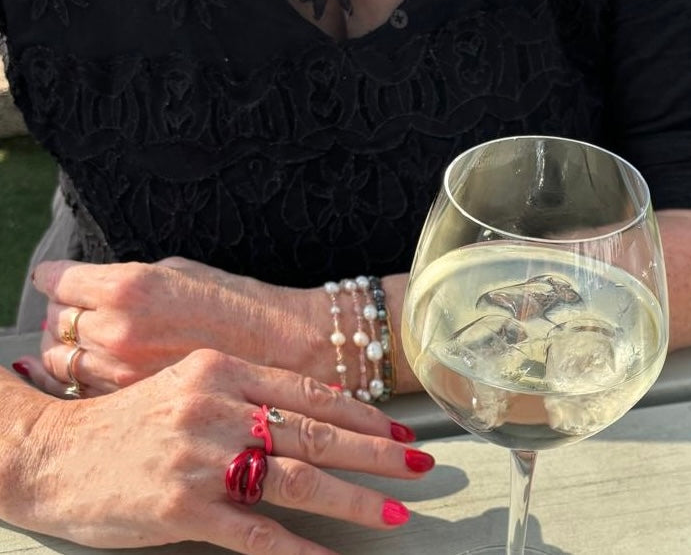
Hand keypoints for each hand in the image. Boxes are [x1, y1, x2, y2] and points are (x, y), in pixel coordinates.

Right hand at [4, 351, 431, 554]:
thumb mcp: (188, 383)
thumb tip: (308, 412)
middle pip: (315, 432)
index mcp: (224, 370)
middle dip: (376, 452)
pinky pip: (254, 533)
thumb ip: (245, 392)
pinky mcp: (181, 508)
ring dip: (353, 500)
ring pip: (296, 479)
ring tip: (395, 514)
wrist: (53, 452)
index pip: (310, 392)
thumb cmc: (128, 419)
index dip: (361, 413)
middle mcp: (218, 407)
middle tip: (421, 464)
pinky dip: (297, 551)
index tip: (397, 429)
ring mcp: (201, 458)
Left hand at [25, 258, 322, 395]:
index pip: (57, 280)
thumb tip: (93, 284)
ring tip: (99, 341)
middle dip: (66, 312)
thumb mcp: (181, 269)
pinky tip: (110, 367)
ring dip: (73, 348)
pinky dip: (87, 378)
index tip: (61, 278)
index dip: (58, 278)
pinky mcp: (130, 402)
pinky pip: (81, 390)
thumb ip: (129, 277)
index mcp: (128, 288)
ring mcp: (119, 373)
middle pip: (54, 322)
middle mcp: (116, 330)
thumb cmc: (237, 302)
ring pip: (60, 360)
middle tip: (86, 309)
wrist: (281, 347)